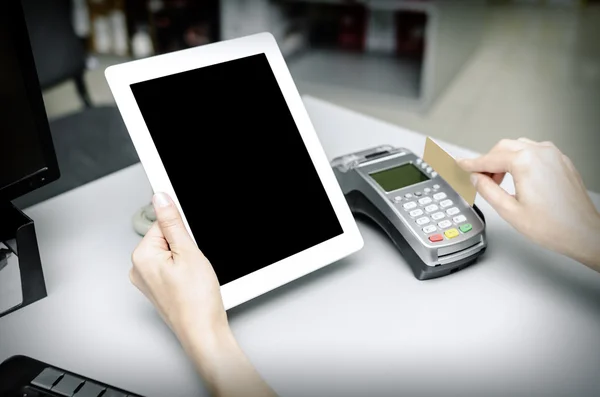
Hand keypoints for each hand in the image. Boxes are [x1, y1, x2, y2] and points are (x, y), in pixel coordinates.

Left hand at [130, 192, 226, 339]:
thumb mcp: (188, 252)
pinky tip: (192, 283)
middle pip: (166, 238)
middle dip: (184, 246)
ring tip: (193, 277)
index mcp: (141, 256)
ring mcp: (147, 281)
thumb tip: (161, 197)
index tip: (191, 245)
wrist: (203, 331)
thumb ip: (172, 222)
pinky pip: (171, 268)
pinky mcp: (158, 289)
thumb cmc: (195, 300)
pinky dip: (183, 271)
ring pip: (170, 254)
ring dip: (185, 259)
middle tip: (194, 264)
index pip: (162, 224)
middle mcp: (139, 268)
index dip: (182, 232)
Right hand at [457, 138, 599, 269]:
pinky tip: (517, 177)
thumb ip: (487, 190)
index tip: (460, 164)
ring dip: (504, 159)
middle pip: (503, 148)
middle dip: (488, 161)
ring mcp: (553, 155)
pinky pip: (534, 152)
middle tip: (478, 179)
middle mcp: (541, 153)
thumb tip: (475, 178)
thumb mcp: (509, 211)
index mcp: (525, 163)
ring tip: (498, 181)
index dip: (471, 164)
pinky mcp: (561, 161)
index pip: (489, 159)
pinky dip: (520, 160)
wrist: (583, 233)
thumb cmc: (554, 226)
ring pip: (518, 147)